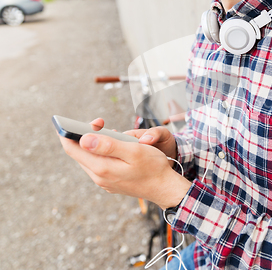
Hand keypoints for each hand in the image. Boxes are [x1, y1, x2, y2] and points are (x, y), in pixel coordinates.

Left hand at [58, 119, 191, 209]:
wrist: (165, 188)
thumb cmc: (153, 167)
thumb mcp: (133, 151)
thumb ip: (108, 145)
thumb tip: (83, 139)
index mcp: (101, 168)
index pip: (72, 149)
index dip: (68, 132)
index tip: (74, 121)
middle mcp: (98, 177)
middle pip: (79, 154)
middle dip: (84, 135)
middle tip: (100, 122)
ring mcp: (104, 182)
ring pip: (89, 159)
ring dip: (93, 144)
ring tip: (108, 132)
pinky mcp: (111, 183)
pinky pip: (99, 165)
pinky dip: (101, 153)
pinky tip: (114, 147)